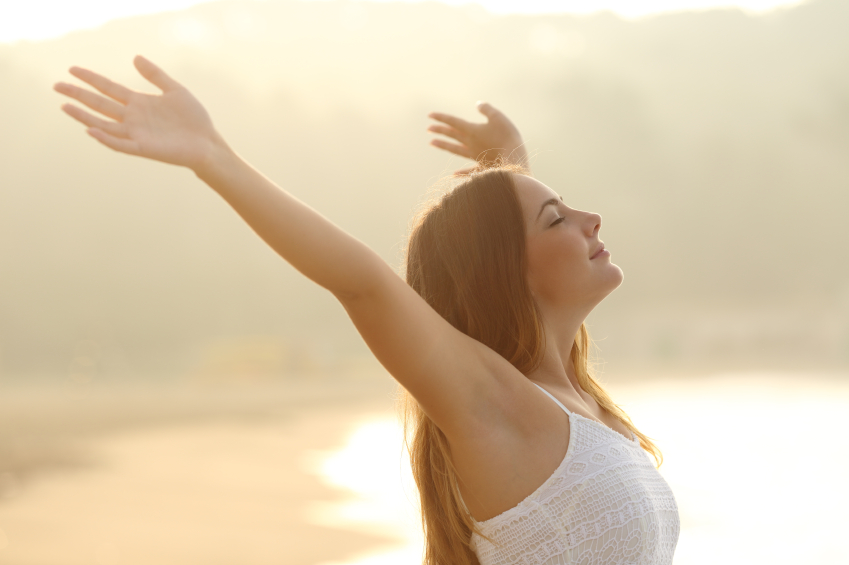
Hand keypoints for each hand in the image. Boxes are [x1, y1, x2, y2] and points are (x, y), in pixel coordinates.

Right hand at [54, 56, 224, 173]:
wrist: (207, 143)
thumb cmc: (194, 119)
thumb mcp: (175, 90)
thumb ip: (155, 75)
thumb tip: (135, 57)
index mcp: (139, 103)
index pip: (109, 88)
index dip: (91, 79)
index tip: (72, 69)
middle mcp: (133, 118)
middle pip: (100, 105)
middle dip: (79, 95)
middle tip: (56, 85)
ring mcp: (137, 134)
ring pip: (104, 125)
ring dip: (84, 117)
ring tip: (65, 106)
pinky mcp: (144, 148)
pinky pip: (121, 145)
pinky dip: (106, 139)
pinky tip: (92, 130)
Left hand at [427, 102, 528, 175]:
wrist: (514, 160)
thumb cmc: (507, 137)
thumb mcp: (498, 118)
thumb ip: (487, 110)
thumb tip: (478, 104)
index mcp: (472, 130)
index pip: (454, 122)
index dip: (442, 117)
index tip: (429, 115)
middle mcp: (470, 143)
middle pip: (452, 135)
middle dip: (440, 130)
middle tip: (428, 129)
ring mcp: (474, 156)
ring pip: (455, 149)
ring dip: (443, 145)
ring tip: (432, 143)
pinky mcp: (482, 166)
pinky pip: (469, 169)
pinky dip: (461, 172)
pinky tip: (453, 174)